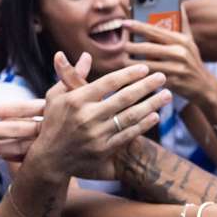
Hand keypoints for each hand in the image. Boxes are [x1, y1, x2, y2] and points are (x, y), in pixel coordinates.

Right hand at [0, 52, 171, 178]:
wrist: (50, 160)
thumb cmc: (53, 123)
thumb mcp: (55, 96)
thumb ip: (71, 76)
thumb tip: (86, 55)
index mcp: (76, 100)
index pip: (108, 82)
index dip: (129, 74)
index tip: (145, 68)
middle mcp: (87, 116)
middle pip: (124, 98)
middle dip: (146, 86)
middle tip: (163, 77)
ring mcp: (97, 134)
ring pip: (130, 117)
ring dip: (152, 104)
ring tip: (167, 95)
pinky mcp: (104, 150)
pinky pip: (129, 134)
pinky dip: (143, 125)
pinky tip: (155, 115)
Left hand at [123, 20, 216, 111]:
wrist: (205, 86)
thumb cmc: (192, 61)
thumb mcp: (190, 41)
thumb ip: (182, 22)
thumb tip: (179, 2)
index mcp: (181, 40)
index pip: (156, 30)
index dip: (139, 26)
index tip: (125, 23)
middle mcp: (181, 52)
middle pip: (149, 48)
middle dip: (132, 46)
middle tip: (122, 45)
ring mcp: (178, 68)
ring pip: (148, 64)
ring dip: (133, 62)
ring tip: (124, 59)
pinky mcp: (174, 82)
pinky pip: (153, 77)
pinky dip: (142, 75)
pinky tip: (133, 74)